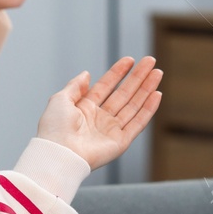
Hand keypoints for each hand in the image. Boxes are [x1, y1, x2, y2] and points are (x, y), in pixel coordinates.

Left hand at [36, 56, 162, 171]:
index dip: (118, 72)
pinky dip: (149, 109)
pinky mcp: (121, 142)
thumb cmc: (55, 129)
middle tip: (151, 61)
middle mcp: (100, 119)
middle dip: (138, 77)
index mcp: (85, 108)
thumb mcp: (60, 100)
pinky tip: (157, 94)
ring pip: (134, 105)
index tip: (130, 59)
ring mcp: (112, 130)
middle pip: (124, 94)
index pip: (106, 86)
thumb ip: (75, 86)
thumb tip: (86, 74)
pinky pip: (138, 123)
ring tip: (158, 72)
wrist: (59, 154)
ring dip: (147, 89)